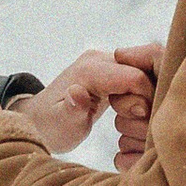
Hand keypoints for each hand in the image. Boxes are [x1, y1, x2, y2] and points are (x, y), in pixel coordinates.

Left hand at [12, 48, 159, 161]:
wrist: (39, 121)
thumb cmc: (51, 127)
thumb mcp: (61, 125)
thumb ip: (73, 109)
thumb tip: (77, 93)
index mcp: (89, 70)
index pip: (135, 77)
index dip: (144, 101)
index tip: (136, 120)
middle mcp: (99, 58)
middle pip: (143, 72)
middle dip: (146, 98)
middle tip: (131, 120)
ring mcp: (105, 62)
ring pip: (144, 73)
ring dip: (143, 97)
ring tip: (127, 116)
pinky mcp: (110, 70)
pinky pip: (137, 77)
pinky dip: (139, 95)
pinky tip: (128, 112)